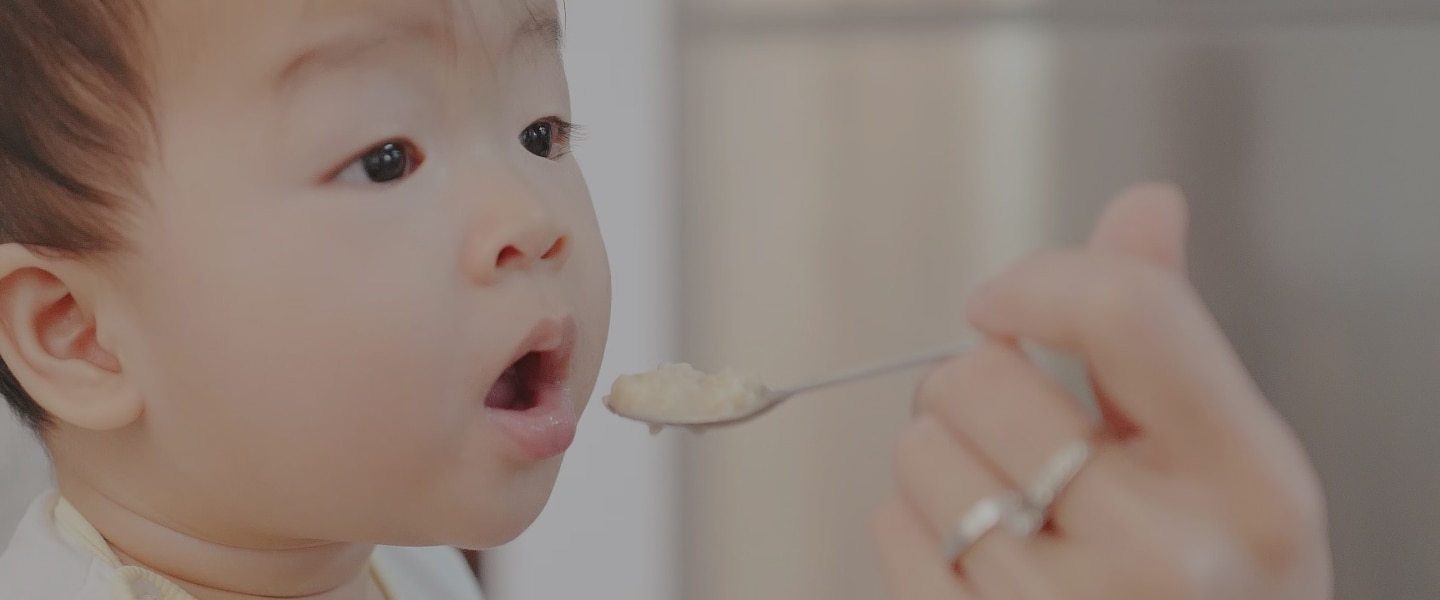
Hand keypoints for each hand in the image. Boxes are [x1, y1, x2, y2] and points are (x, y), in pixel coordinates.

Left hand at [871, 184, 1332, 598]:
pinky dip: (914, 518)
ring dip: (944, 453)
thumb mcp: (1232, 466)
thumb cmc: (1215, 578)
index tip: (998, 305)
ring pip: (920, 451)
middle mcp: (1164, 555)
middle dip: (976, 379)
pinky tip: (976, 547)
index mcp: (1252, 484)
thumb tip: (1143, 205)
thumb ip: (1171, 336)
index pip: (1125, 313)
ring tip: (1009, 495)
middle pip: (981, 378)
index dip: (1038, 281)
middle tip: (1015, 421)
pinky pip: (890, 527)